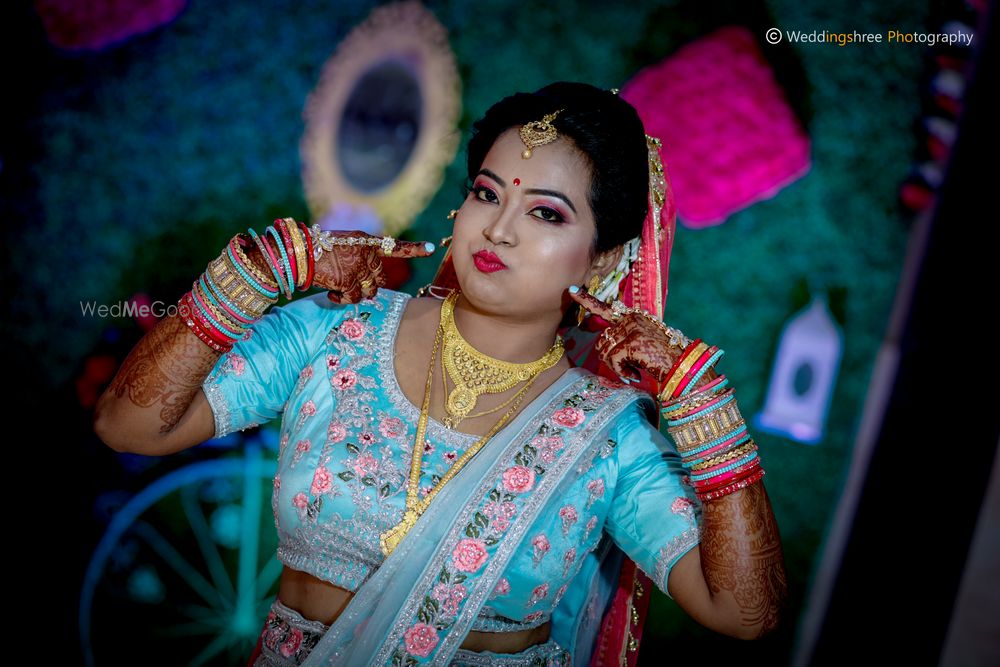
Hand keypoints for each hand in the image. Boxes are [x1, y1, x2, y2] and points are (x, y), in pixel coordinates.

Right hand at [312, 231, 434, 303]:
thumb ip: (359, 257)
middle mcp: (365, 253)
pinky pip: (352, 299)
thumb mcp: (342, 245)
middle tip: (350, 284)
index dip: (414, 248)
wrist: (296, 254)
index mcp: (365, 240)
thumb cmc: (314, 250)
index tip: (431, 248)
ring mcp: (358, 267)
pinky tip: (330, 293)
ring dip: (355, 294)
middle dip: (369, 285)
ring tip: (337, 287)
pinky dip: (341, 300)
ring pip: (369, 292)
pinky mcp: (348, 281)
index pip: (394, 245)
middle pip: (380, 278)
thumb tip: (370, 281)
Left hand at [568, 287, 681, 383]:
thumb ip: (624, 338)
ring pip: (604, 350)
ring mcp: (632, 329)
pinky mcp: (632, 342)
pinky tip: (636, 374)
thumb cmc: (663, 358)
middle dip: (610, 358)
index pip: (605, 308)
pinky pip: (612, 360)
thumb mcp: (642, 342)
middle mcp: (631, 319)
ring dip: (616, 366)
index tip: (571, 290)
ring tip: (634, 370)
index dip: (587, 301)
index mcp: (633, 317)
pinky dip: (622, 372)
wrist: (684, 367)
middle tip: (627, 368)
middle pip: (602, 340)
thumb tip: (603, 345)